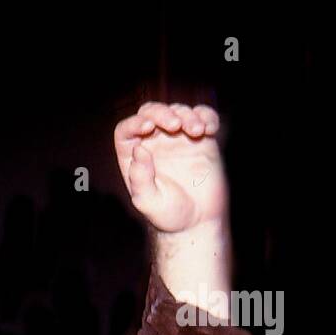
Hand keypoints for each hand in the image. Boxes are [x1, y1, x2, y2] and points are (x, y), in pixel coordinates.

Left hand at [113, 101, 225, 234]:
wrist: (196, 221)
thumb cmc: (167, 214)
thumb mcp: (148, 202)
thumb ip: (140, 178)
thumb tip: (139, 149)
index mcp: (133, 156)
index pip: (127, 130)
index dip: (134, 123)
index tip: (148, 127)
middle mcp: (154, 143)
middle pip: (151, 113)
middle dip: (162, 113)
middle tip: (175, 125)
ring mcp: (178, 139)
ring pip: (179, 112)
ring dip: (188, 116)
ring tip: (198, 131)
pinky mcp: (201, 139)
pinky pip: (203, 118)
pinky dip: (207, 117)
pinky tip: (209, 129)